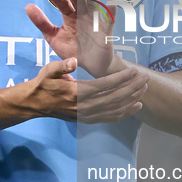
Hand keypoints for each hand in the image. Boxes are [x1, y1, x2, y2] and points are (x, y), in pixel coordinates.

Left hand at [25, 0, 115, 77]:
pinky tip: (111, 5)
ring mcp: (95, 20)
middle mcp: (83, 15)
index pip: (63, 4)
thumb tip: (28, 7)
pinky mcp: (106, 30)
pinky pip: (110, 20)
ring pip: (93, 4)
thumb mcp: (54, 37)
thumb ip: (42, 23)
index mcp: (70, 16)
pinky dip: (111, 12)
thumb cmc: (72, 49)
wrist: (90, 65)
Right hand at [26, 58, 148, 123]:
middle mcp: (85, 106)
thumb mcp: (48, 71)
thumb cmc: (43, 84)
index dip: (122, 78)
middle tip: (145, 78)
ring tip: (144, 89)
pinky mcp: (88, 120)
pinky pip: (111, 118)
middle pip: (115, 98)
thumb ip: (62, 66)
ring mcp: (87, 115)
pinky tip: (136, 106)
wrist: (35, 104)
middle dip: (133, 88)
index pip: (105, 85)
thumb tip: (74, 61)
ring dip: (132, 99)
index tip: (134, 71)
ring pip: (116, 109)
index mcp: (77, 92)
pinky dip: (125, 113)